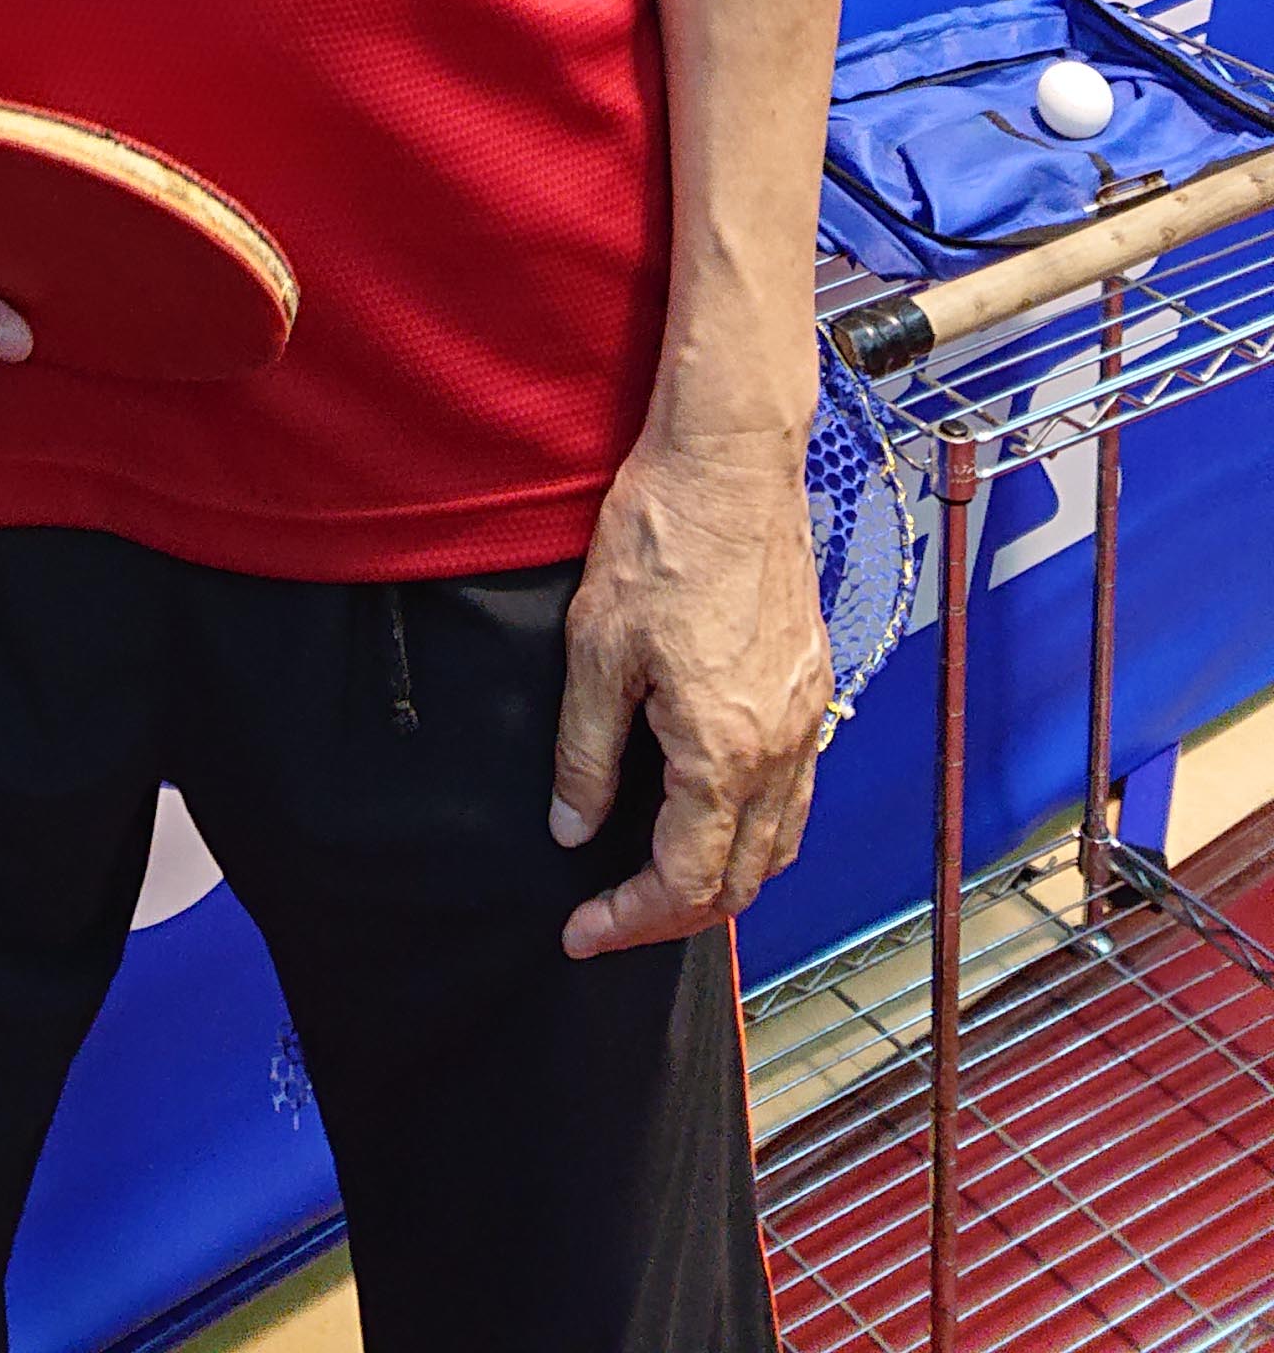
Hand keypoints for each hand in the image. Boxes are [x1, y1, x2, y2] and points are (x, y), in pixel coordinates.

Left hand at [549, 436, 828, 957]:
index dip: (628, 920)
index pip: (685, 881)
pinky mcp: (815, 682)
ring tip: (661, 880)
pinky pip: (798, 790)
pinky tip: (716, 810)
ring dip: (725, 878)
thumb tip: (574, 828)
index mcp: (724, 753)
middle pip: (743, 880)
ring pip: (780, 842)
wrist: (732, 459)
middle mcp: (783, 749)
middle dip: (675, 914)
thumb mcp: (597, 648)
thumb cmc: (661, 538)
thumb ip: (587, 752)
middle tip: (611, 917)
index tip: (580, 931)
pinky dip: (759, 828)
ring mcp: (808, 717)